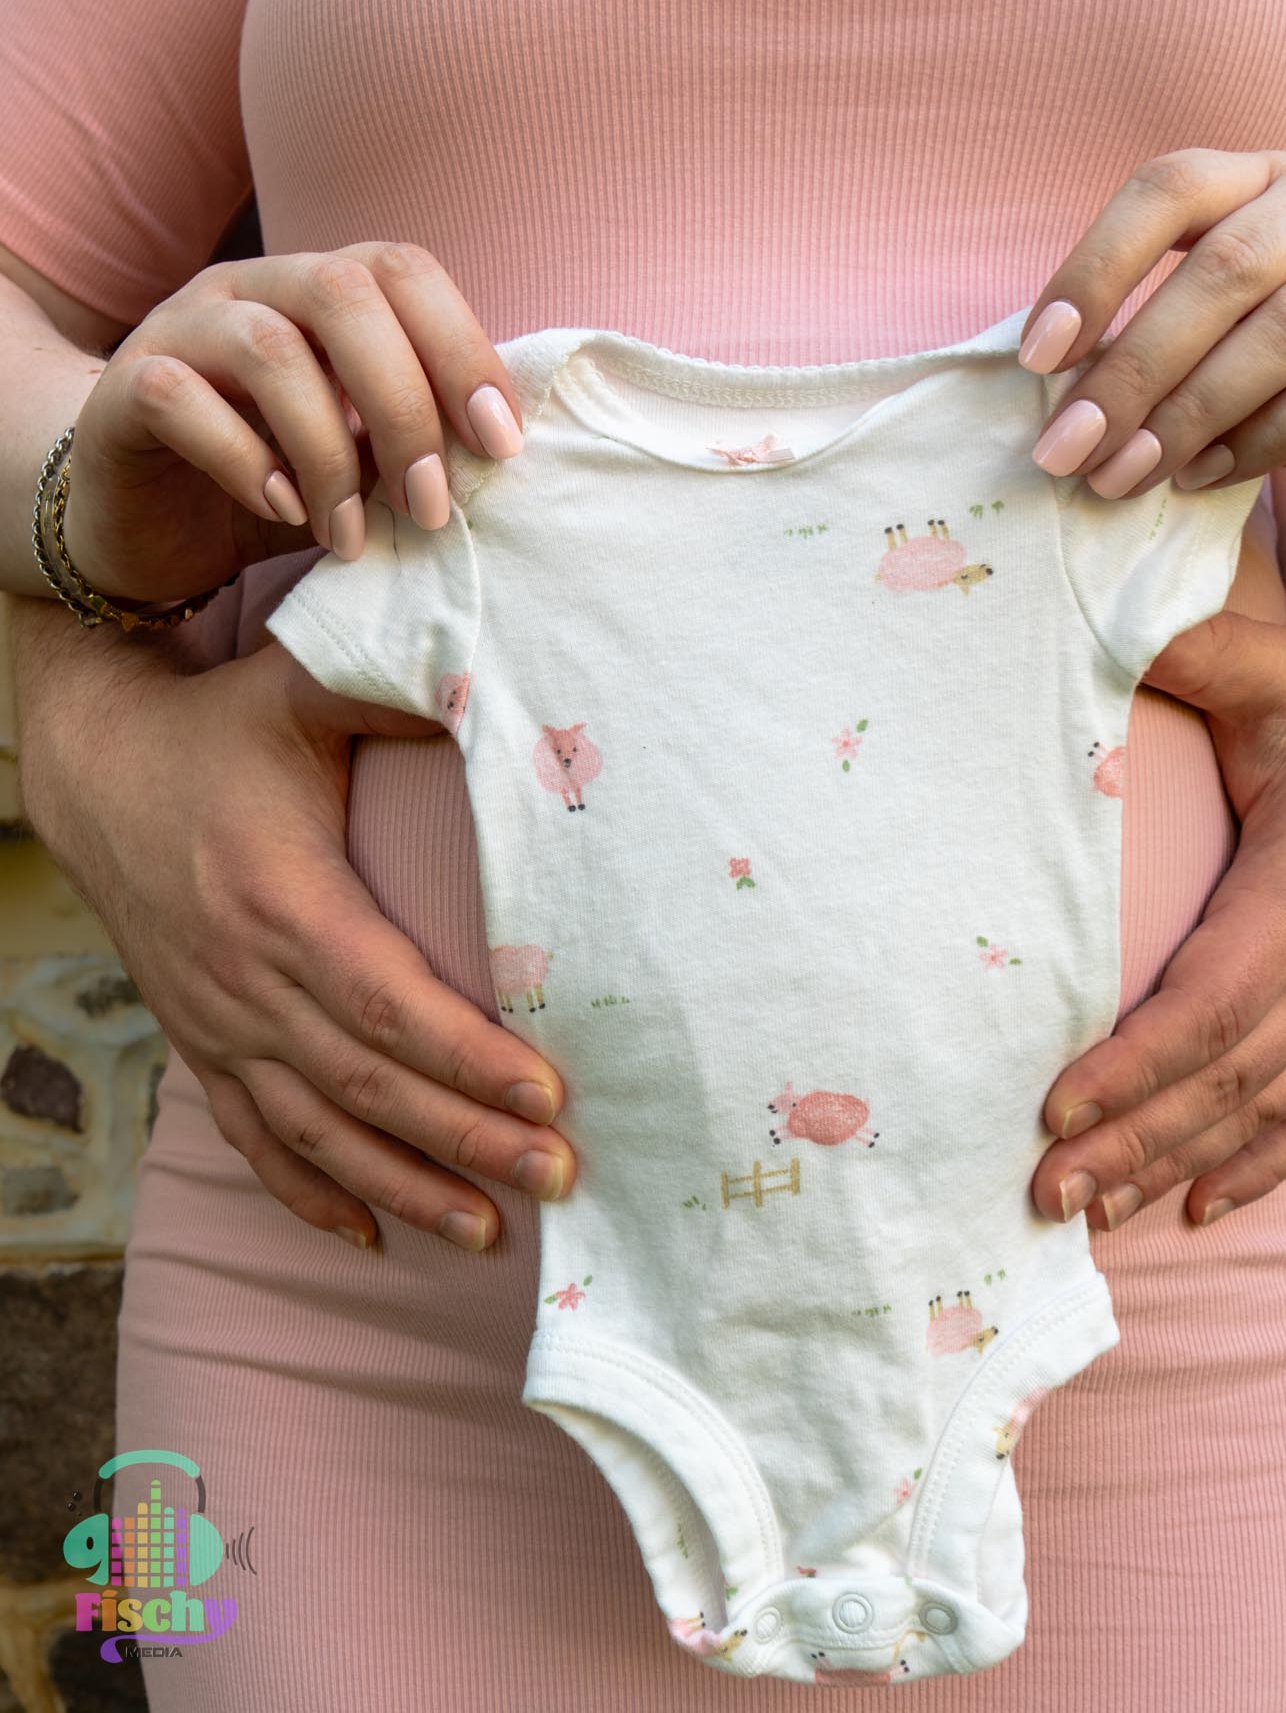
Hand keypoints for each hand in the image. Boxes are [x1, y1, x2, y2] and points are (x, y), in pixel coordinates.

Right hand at [18, 632, 573, 1251]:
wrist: (95, 767)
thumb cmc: (222, 726)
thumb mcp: (303, 688)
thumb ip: (398, 684)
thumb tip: (500, 679)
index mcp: (282, 897)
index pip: (390, 1004)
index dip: (470, 1059)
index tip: (552, 1097)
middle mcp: (244, 978)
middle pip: (368, 1086)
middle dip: (468, 1140)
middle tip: (561, 1179)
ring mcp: (216, 1021)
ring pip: (316, 1132)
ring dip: (405, 1188)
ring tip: (490, 1232)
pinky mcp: (199, 1041)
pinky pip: (253, 1139)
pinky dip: (311, 1193)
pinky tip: (372, 1236)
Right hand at [61, 244, 526, 605]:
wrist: (147, 525)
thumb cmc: (275, 486)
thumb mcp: (365, 465)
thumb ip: (417, 442)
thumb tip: (500, 458)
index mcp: (321, 291)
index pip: (404, 271)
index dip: (463, 349)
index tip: (501, 445)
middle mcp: (251, 289)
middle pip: (343, 293)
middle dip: (405, 406)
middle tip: (430, 505)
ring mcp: (180, 327)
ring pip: (268, 348)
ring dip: (328, 454)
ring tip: (348, 534)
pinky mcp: (125, 387)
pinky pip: (181, 397)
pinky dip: (245, 461)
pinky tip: (279, 512)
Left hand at [1020, 147, 1285, 506]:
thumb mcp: (1234, 342)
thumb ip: (1165, 350)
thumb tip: (1063, 410)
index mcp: (1271, 175)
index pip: (1171, 186)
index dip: (1095, 266)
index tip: (1037, 355)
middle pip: (1225, 264)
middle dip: (1134, 365)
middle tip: (1070, 448)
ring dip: (1194, 409)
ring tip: (1130, 472)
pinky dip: (1271, 435)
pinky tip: (1210, 476)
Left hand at [1031, 605, 1285, 1230]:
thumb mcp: (1267, 664)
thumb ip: (1183, 647)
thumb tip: (1088, 617)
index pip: (1210, 1001)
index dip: (1134, 1063)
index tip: (1055, 1105)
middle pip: (1226, 1076)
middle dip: (1133, 1140)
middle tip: (1041, 1191)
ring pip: (1262, 1106)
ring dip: (1175, 1164)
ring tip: (1091, 1216)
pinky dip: (1256, 1163)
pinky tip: (1197, 1207)